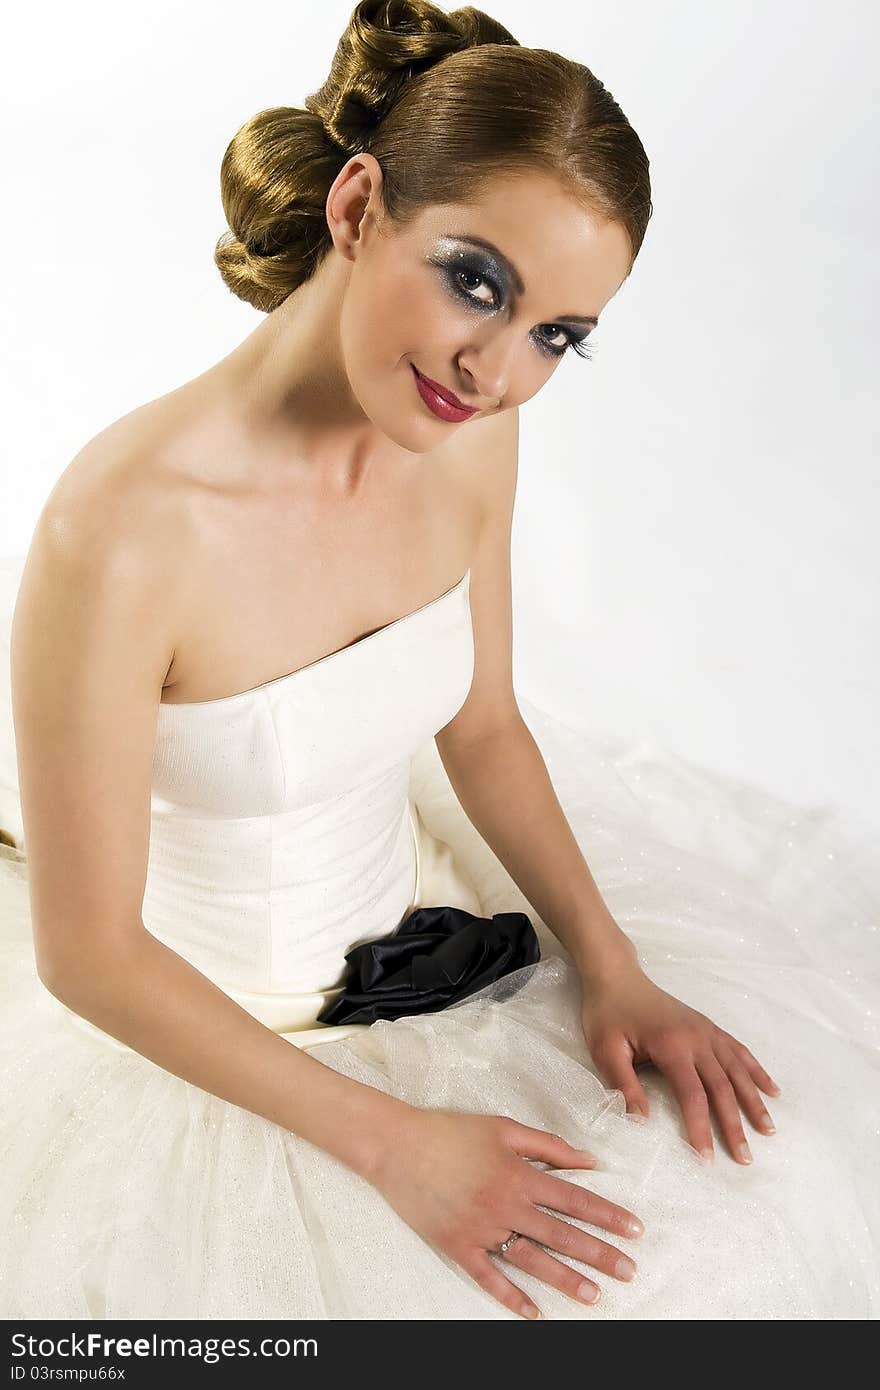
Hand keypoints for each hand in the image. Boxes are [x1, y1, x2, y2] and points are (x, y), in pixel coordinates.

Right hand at [370, 1106, 643, 1318]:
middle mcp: (505, 1205)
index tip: (634, 1230)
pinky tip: (534, 1314)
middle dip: (599, 1254)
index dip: (607, 1215)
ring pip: (532, 1261)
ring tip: (594, 1296)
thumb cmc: (451, 1130)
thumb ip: (548, 1145)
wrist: (397, 1146)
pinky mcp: (458, 1246)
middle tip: (629, 1271)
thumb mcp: (503, 1127)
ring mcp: (481, 1229)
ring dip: (565, 1280)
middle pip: (561, 1235)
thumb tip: (588, 1160)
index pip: (575, 1199)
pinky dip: (512, 1298)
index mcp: (519, 1174)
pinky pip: (489, 1277)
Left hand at [580, 960, 780, 1162]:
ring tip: (769, 1130)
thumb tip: (642, 1122)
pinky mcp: (708, 1026)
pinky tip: (772, 1089)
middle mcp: (696, 1038)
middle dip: (735, 1125)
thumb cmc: (608, 1014)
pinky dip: (756, 1071)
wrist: (617, 975)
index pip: (693, 1095)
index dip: (702, 1128)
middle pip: (723, 1088)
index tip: (707, 1158)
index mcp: (672, 1046)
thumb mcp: (606, 1050)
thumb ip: (625, 1085)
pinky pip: (739, 1050)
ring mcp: (706, 1030)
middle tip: (745, 1158)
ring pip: (738, 1070)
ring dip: (754, 1101)